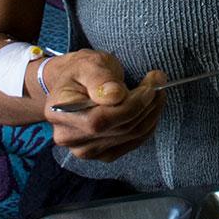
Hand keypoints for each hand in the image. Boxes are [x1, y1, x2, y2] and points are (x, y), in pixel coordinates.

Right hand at [37, 49, 165, 161]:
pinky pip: (132, 143)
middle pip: (119, 129)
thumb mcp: (89, 63)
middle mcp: (68, 137)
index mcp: (59, 112)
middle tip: (158, 82)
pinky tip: (150, 109)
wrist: (76, 84)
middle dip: (146, 105)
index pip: (99, 120)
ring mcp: (84, 150)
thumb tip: (115, 96)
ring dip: (151, 114)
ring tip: (157, 92)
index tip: (150, 85)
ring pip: (130, 136)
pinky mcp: (101, 154)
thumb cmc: (83, 71)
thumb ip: (100, 78)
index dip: (131, 106)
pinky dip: (147, 125)